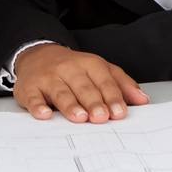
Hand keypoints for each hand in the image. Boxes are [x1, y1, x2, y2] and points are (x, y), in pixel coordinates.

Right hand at [12, 45, 148, 122]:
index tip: (119, 112)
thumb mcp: (100, 70)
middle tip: (101, 117)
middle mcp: (68, 69)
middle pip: (83, 86)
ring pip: (60, 92)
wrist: (37, 54)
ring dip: (70, 105)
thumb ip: (121, 84)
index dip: (112, 97)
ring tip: (79, 117)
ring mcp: (48, 78)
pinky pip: (33, 97)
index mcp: (89, 64)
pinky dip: (37, 106)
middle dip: (93, 102)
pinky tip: (44, 114)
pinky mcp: (29, 88)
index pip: (103, 80)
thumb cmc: (73, 69)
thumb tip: (142, 100)